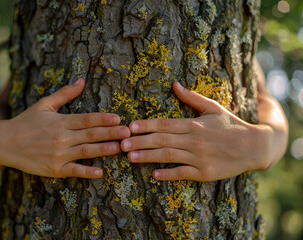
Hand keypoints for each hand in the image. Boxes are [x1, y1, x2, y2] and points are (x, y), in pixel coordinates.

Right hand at [0, 78, 129, 177]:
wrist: (4, 142)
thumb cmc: (26, 122)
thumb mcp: (44, 104)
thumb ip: (64, 94)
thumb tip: (81, 80)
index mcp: (61, 121)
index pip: (87, 119)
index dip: (103, 118)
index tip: (118, 118)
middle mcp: (62, 137)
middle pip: (90, 134)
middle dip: (111, 133)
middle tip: (128, 133)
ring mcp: (58, 154)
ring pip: (85, 151)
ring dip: (103, 150)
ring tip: (119, 148)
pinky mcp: (54, 169)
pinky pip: (73, 171)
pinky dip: (87, 172)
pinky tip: (100, 172)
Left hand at [121, 82, 270, 181]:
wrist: (254, 146)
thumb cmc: (230, 125)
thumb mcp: (213, 108)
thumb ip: (192, 97)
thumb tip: (174, 84)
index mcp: (194, 124)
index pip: (165, 124)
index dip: (146, 125)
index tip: (130, 127)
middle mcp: (194, 140)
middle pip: (162, 140)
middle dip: (140, 142)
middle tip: (122, 144)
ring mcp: (199, 158)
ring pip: (168, 156)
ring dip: (148, 157)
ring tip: (130, 157)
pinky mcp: (205, 173)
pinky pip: (182, 174)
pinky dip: (168, 174)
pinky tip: (154, 175)